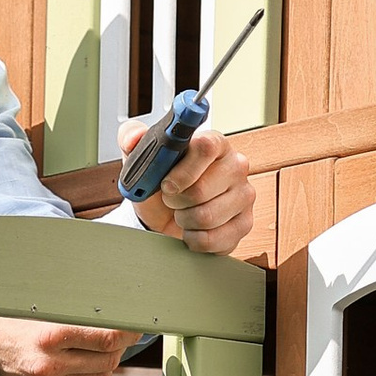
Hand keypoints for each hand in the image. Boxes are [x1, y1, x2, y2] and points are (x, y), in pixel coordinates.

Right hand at [0, 315, 137, 375]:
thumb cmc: (15, 319)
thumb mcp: (46, 310)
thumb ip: (79, 315)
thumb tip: (116, 316)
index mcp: (51, 336)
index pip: (106, 338)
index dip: (128, 331)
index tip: (136, 325)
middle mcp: (51, 363)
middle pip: (108, 358)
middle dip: (123, 345)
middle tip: (127, 332)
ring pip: (101, 374)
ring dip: (111, 358)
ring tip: (108, 343)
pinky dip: (93, 369)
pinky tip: (88, 355)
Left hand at [128, 117, 254, 258]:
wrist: (164, 215)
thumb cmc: (159, 183)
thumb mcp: (140, 157)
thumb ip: (131, 137)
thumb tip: (134, 136)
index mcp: (214, 143)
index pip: (206, 147)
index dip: (182, 170)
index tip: (166, 183)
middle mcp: (235, 166)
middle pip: (202, 189)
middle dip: (176, 200)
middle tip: (170, 198)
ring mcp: (244, 195)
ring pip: (207, 216)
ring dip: (184, 220)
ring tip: (182, 212)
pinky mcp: (245, 223)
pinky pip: (213, 239)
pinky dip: (193, 239)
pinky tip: (192, 229)